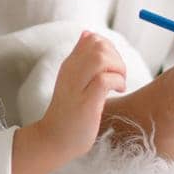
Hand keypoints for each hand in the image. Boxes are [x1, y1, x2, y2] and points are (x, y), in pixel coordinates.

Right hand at [35, 32, 127, 161]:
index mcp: (69, 64)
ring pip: (101, 58)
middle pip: (99, 45)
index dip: (110, 48)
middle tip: (119, 75)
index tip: (112, 66)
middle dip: (117, 57)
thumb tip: (87, 33)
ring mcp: (77, 86)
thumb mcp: (73, 79)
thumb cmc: (69, 112)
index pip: (92, 39)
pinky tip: (118, 91)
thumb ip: (81, 58)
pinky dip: (117, 82)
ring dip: (118, 68)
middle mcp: (71, 71)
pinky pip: (104, 80)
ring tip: (119, 83)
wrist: (54, 140)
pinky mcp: (85, 102)